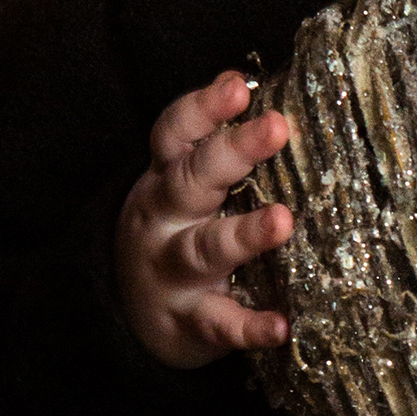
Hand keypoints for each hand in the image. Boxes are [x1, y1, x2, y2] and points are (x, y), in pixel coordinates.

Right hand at [115, 71, 293, 368]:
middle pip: (192, 180)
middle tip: (277, 127)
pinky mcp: (189, 322)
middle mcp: (164, 218)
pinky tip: (281, 327)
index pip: (177, 134)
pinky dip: (249, 327)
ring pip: (204, 248)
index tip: (237, 88)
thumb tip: (283, 108)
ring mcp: (173, 271)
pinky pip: (220, 324)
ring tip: (282, 220)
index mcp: (167, 177)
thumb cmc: (178, 232)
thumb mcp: (184, 187)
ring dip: (244, 234)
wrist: (132, 314)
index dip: (204, 108)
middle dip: (232, 151)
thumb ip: (220, 153)